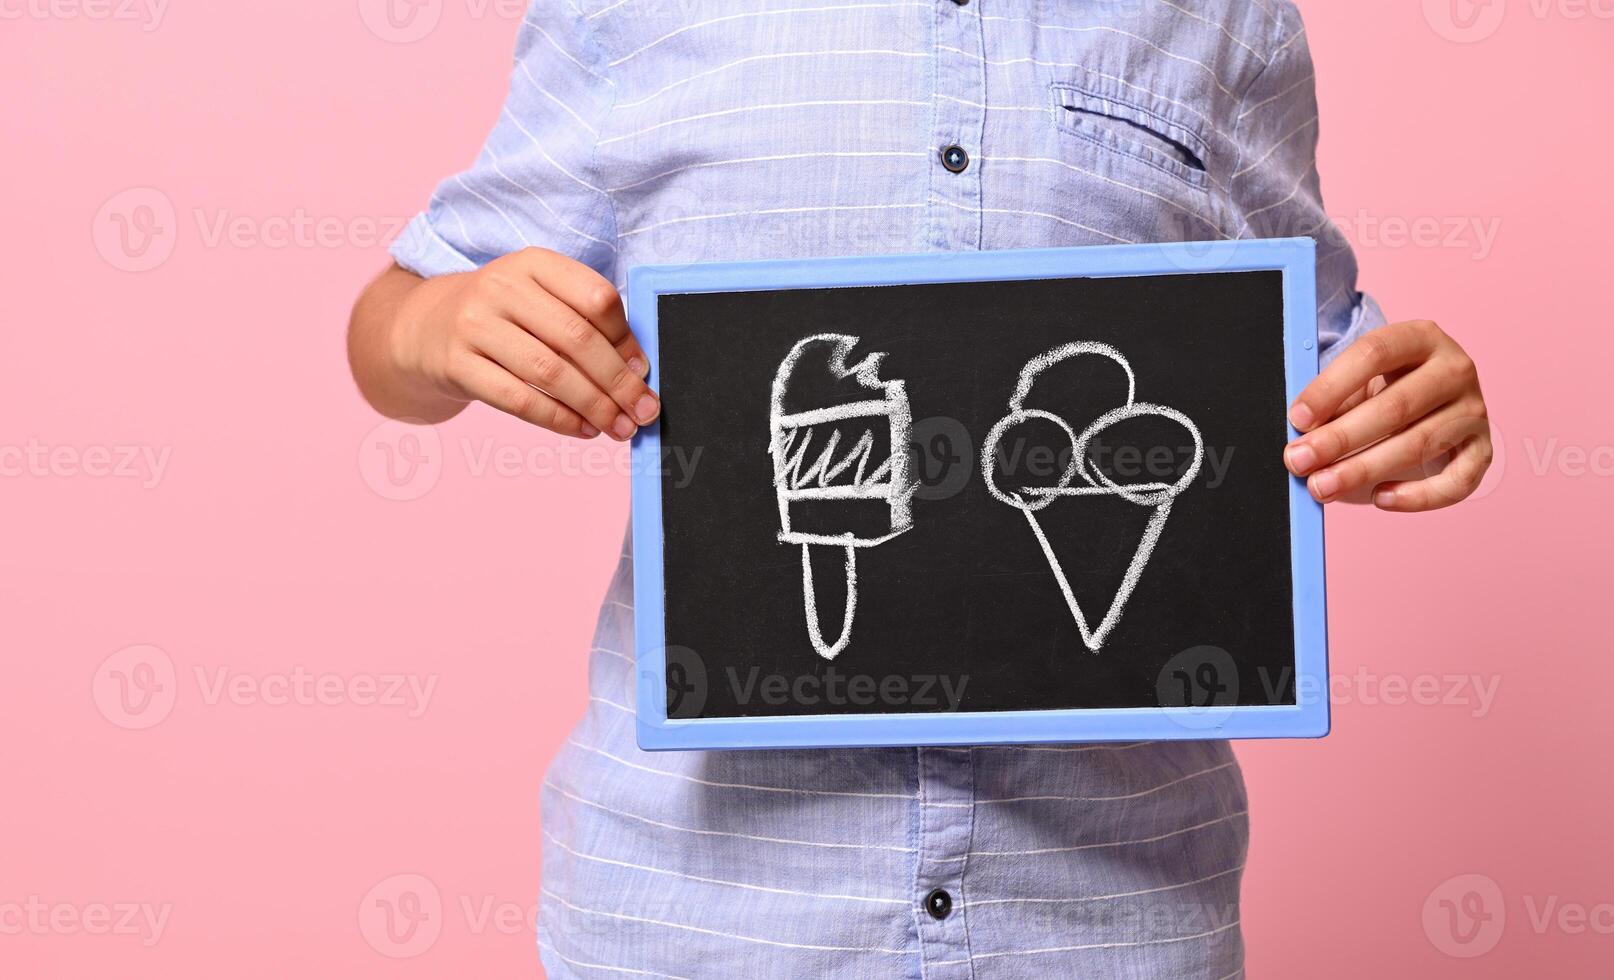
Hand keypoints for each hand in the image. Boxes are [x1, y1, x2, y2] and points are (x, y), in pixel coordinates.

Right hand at [395, 248, 656, 439]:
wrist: (424, 328)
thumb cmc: (503, 317)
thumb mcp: (538, 298)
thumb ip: (584, 321)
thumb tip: (636, 370)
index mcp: (533, 263)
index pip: (595, 297)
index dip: (627, 339)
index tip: (644, 370)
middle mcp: (501, 287)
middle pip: (576, 339)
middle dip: (618, 382)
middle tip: (643, 411)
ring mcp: (474, 324)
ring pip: (550, 373)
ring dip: (593, 406)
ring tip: (619, 427)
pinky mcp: (456, 363)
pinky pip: (518, 399)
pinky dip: (558, 420)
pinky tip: (582, 430)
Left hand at [1283, 320, 1490, 511]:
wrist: (1429, 401)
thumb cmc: (1381, 388)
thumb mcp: (1357, 381)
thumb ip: (1330, 402)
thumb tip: (1299, 438)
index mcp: (1419, 337)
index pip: (1373, 353)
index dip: (1331, 387)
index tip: (1297, 418)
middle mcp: (1455, 368)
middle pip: (1395, 406)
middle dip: (1340, 438)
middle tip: (1299, 461)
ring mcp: (1474, 409)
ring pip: (1419, 444)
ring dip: (1364, 470)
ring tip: (1322, 486)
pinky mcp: (1483, 448)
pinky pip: (1457, 481)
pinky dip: (1418, 496)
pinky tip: (1380, 498)